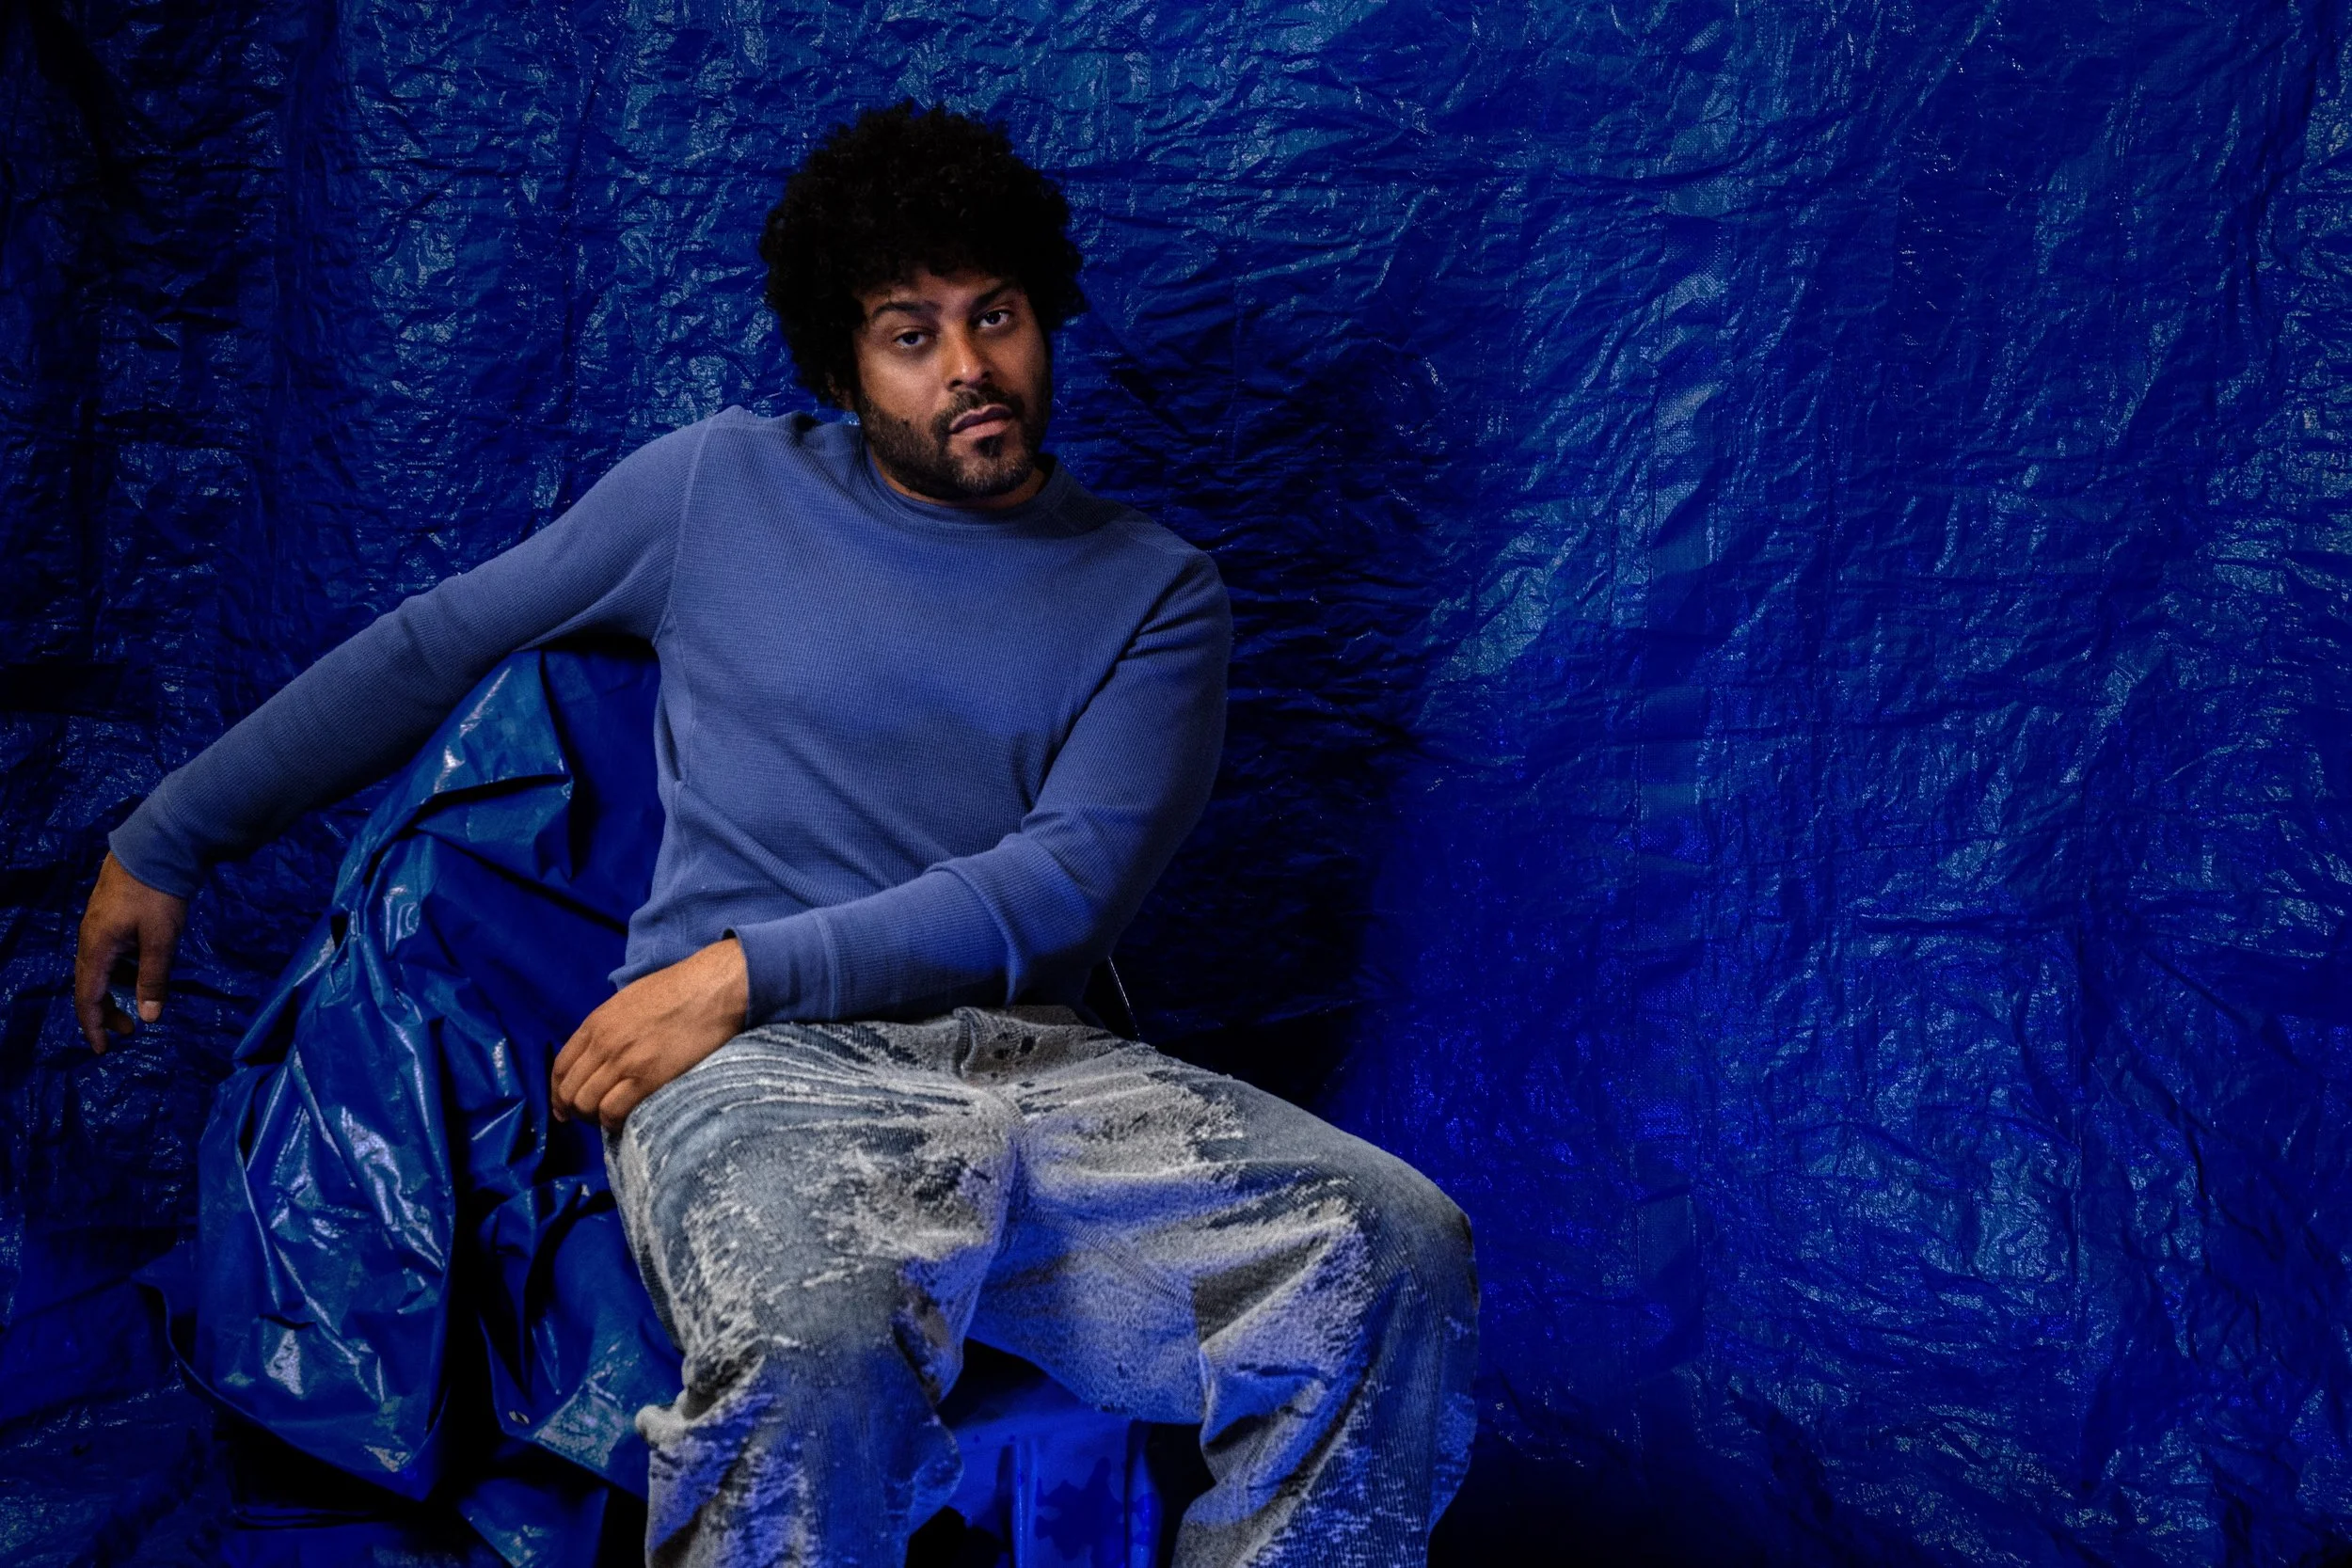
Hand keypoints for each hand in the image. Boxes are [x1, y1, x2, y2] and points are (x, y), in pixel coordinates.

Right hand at [75, 852, 189, 1054]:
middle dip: (107, 1012)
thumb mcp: (160, 939)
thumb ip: (154, 979)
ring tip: (142, 1003)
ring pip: (101, 968)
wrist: (157, 845)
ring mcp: (98, 925)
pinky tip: (143, 970)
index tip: (103, 1050)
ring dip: (117, 989)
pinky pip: (110, 952)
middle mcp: (90, 939)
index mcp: (96, 948)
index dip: (94, 1026)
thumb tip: (149, 1018)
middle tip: (131, 1032)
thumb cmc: (159, 894)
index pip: (88, 998)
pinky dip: (123, 969)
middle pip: (90, 986)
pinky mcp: (111, 915)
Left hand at [551, 937, 748, 1128]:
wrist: (712, 989)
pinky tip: (624, 1120)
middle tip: (589, 1117)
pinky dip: (613, 1122)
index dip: (557, 1093)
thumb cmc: (678, 990)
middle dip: (573, 1110)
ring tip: (609, 1118)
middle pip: (569, 1090)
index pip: (560, 1067)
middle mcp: (603, 1043)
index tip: (564, 1107)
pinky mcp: (646, 1078)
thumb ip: (608, 1026)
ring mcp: (623, 1062)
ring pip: (586, 1104)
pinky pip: (613, 1111)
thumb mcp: (629, 1000)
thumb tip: (600, 1053)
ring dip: (593, 1117)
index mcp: (596, 1022)